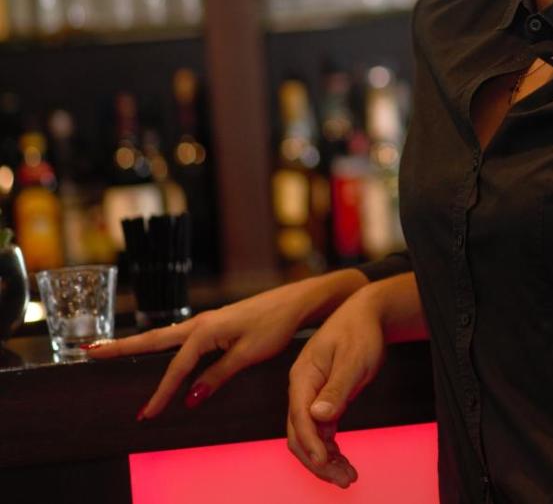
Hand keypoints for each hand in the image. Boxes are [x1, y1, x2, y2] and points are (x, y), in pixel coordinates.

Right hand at [85, 270, 366, 419]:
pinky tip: (153, 348)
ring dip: (136, 343)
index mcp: (207, 330)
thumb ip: (218, 375)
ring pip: (164, 335)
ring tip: (108, 349)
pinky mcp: (216, 323)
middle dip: (122, 348)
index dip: (161, 393)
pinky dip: (159, 342)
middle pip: (154, 340)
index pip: (175, 368)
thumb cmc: (278, 325)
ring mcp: (207, 320)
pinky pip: (179, 336)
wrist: (299, 301)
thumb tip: (189, 398)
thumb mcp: (250, 355)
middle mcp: (201, 322)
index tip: (146, 415)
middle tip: (89, 354)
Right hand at [285, 287, 387, 488]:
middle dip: (318, 461)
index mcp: (302, 377)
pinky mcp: (325, 400)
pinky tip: (343, 462)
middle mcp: (302, 389)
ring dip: (325, 460)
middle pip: (299, 434)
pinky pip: (321, 431)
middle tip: (344, 479)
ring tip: (348, 477)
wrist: (367, 314)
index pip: (299, 417)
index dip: (311, 443)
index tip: (327, 462)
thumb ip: (337, 387)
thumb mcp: (354, 357)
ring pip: (310, 437)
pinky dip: (330, 449)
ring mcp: (311, 396)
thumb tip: (318, 417)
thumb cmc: (360, 331)